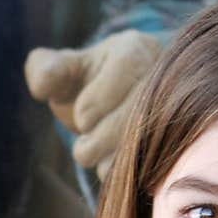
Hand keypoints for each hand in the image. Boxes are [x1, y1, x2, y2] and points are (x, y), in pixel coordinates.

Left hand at [24, 29, 161, 178]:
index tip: (81, 118)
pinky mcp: (174, 138)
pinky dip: (132, 169)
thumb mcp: (61, 70)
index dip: (101, 96)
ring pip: (155, 133)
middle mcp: (162, 73)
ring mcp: (173, 104)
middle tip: (82, 147)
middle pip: (144, 104)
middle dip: (107, 134)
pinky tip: (109, 168)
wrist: (108, 105)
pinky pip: (160, 156)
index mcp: (134, 48)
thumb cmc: (82, 83)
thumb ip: (45, 70)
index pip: (128, 65)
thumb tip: (43, 83)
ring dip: (117, 156)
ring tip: (91, 156)